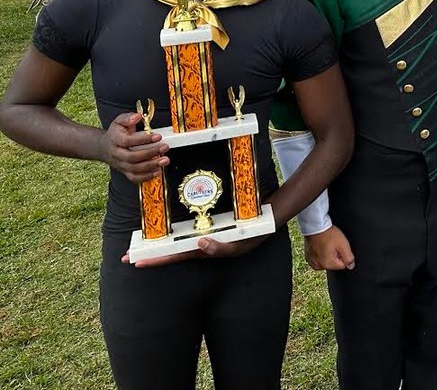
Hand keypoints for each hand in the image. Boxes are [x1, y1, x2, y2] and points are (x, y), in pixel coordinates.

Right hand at [97, 112, 168, 182]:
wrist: (103, 147)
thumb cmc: (116, 133)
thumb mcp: (119, 121)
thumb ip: (128, 117)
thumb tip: (137, 116)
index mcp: (115, 140)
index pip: (128, 141)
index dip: (143, 140)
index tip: (158, 136)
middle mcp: (116, 154)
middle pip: (132, 157)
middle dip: (150, 153)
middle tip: (164, 147)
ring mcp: (120, 164)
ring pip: (134, 169)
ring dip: (151, 166)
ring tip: (165, 160)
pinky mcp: (124, 172)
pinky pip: (134, 178)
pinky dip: (146, 176)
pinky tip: (158, 171)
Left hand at [122, 233, 268, 267]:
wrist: (266, 220)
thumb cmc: (252, 236)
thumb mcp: (239, 244)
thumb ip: (220, 247)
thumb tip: (200, 244)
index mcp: (203, 251)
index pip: (174, 257)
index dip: (155, 260)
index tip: (135, 262)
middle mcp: (199, 246)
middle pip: (168, 252)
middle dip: (148, 255)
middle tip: (124, 257)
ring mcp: (202, 237)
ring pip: (174, 243)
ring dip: (156, 245)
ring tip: (138, 246)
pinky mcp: (207, 227)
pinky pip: (186, 233)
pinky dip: (172, 234)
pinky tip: (164, 232)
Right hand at [304, 225, 355, 270]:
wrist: (315, 226)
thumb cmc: (328, 234)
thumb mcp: (343, 245)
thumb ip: (349, 258)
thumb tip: (351, 266)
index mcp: (327, 264)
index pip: (342, 265)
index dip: (343, 255)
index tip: (339, 247)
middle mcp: (318, 266)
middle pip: (334, 263)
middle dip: (335, 255)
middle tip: (333, 244)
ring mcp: (312, 261)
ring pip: (326, 260)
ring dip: (328, 254)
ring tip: (327, 244)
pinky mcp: (308, 257)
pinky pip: (319, 258)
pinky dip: (321, 253)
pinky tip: (321, 245)